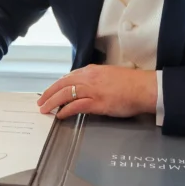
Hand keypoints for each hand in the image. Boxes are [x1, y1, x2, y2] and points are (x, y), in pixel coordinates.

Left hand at [37, 64, 157, 119]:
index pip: (69, 76)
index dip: (57, 85)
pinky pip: (76, 106)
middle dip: (49, 93)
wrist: (144, 88)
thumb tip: (89, 87)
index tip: (51, 91)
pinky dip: (65, 110)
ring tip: (45, 109)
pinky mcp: (97, 103)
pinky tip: (59, 115)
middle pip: (62, 84)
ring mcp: (92, 90)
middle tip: (41, 101)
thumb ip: (97, 79)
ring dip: (52, 102)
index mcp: (92, 70)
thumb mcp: (110, 75)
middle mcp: (89, 78)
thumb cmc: (131, 83)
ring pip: (65, 94)